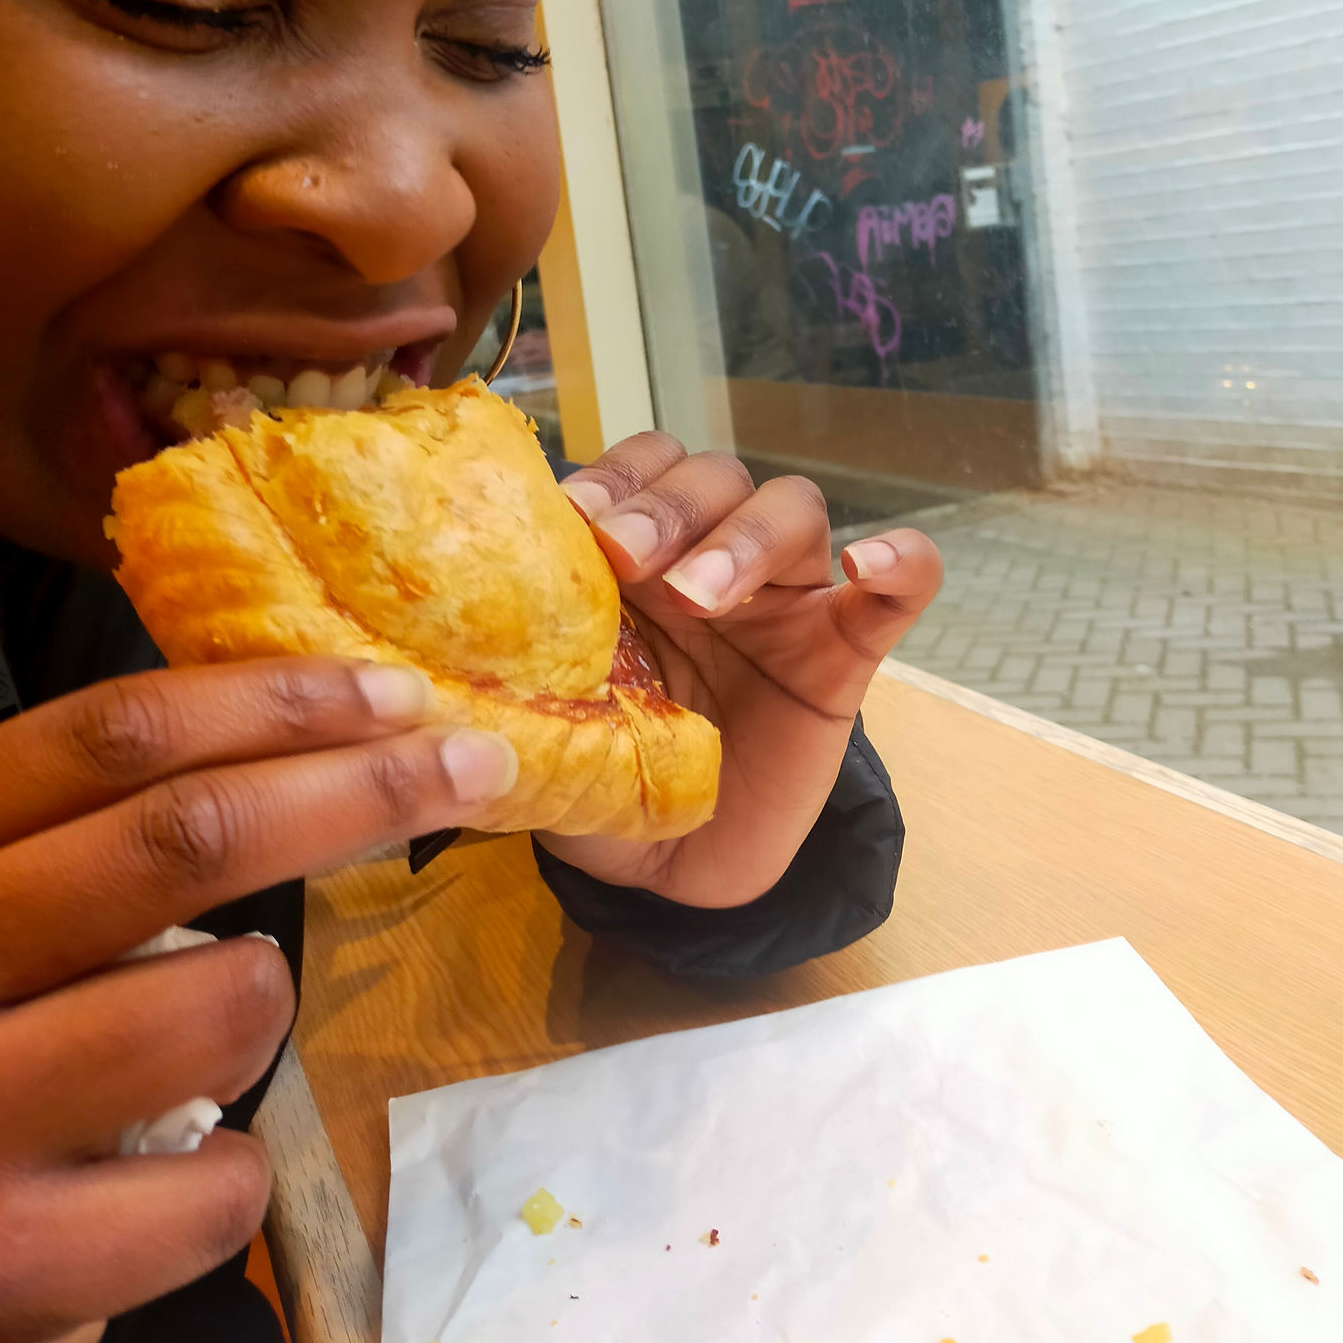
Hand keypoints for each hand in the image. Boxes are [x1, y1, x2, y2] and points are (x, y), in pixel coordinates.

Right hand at [0, 659, 514, 1342]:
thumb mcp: (10, 917)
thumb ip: (104, 834)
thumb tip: (329, 735)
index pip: (112, 738)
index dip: (270, 703)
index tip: (397, 694)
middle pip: (187, 837)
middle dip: (362, 789)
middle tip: (477, 765)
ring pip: (223, 1003)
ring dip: (264, 1006)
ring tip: (215, 1038)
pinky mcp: (14, 1259)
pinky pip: (219, 1187)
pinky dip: (236, 1176)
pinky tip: (180, 1173)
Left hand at [551, 436, 940, 906]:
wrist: (676, 871)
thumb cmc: (609, 781)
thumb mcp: (550, 726)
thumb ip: (516, 684)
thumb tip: (440, 677)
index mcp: (639, 561)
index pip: (638, 471)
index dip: (610, 476)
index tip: (570, 518)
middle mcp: (714, 560)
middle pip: (714, 475)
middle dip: (667, 504)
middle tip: (626, 557)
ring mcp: (789, 602)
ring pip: (792, 508)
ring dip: (745, 535)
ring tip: (702, 596)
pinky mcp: (847, 653)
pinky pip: (902, 590)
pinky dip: (902, 562)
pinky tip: (873, 564)